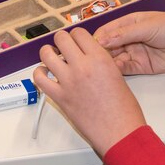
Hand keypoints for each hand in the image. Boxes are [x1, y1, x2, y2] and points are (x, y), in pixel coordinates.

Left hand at [33, 29, 145, 156]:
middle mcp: (82, 66)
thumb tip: (86, 56)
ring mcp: (68, 81)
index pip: (79, 33)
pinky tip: (46, 74)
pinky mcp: (59, 97)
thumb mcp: (117, 74)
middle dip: (62, 41)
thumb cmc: (124, 108)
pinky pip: (39, 79)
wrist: (120, 131)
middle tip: (65, 48)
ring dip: (48, 53)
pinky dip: (40, 73)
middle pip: (61, 38)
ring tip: (53, 58)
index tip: (77, 41)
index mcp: (99, 58)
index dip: (77, 36)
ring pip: (46, 54)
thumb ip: (99, 61)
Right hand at [94, 12, 164, 75]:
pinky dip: (116, 72)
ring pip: (114, 59)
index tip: (86, 46)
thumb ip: (124, 34)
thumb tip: (102, 40)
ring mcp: (134, 53)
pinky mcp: (141, 67)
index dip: (96, 38)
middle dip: (98, 53)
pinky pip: (124, 69)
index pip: (107, 31)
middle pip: (108, 46)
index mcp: (128, 23)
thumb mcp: (147, 27)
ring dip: (106, 63)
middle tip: (88, 60)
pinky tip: (109, 73)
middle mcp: (128, 38)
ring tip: (96, 68)